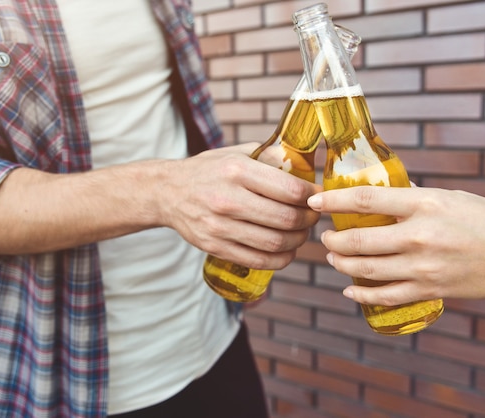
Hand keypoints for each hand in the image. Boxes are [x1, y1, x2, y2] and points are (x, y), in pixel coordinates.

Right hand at [160, 143, 321, 269]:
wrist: (167, 192)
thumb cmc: (209, 170)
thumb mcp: (236, 153)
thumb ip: (270, 156)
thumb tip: (306, 164)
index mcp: (237, 171)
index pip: (290, 190)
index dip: (312, 196)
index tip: (318, 197)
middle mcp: (228, 199)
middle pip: (286, 219)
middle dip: (308, 220)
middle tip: (313, 217)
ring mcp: (220, 226)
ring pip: (275, 242)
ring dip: (298, 241)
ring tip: (301, 233)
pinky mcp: (215, 246)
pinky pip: (258, 260)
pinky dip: (280, 259)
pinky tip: (287, 251)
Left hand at [307, 186, 484, 315]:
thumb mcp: (450, 197)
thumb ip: (413, 198)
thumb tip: (381, 194)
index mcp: (425, 204)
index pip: (366, 199)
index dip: (333, 200)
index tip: (313, 200)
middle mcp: (419, 236)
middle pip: (359, 240)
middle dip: (333, 240)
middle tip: (325, 237)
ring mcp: (423, 268)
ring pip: (365, 270)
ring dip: (342, 264)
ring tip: (334, 257)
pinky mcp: (428, 290)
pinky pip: (384, 296)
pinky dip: (361, 294)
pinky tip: (350, 289)